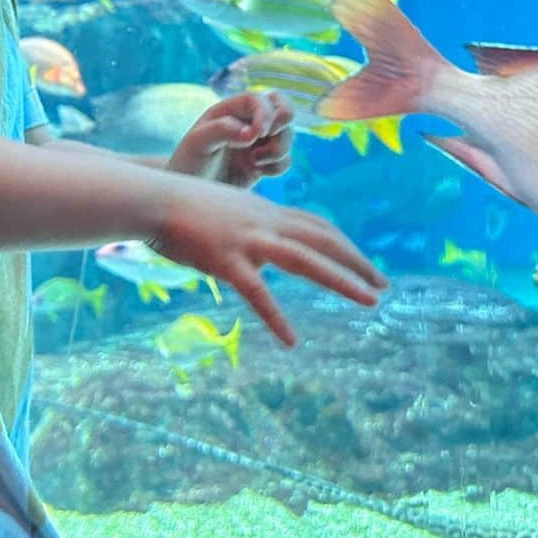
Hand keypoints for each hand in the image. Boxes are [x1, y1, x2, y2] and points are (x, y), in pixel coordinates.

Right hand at [149, 169, 388, 347]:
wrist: (152, 196)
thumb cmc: (181, 204)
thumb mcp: (225, 210)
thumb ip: (247, 228)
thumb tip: (257, 254)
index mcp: (265, 211)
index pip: (315, 225)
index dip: (343, 244)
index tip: (364, 261)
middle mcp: (265, 222)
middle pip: (322, 239)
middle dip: (357, 262)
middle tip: (384, 285)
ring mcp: (248, 240)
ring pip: (306, 259)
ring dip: (342, 280)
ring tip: (371, 302)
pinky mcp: (226, 260)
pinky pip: (257, 293)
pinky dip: (276, 317)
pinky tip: (291, 341)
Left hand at [168, 90, 294, 187]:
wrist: (190, 196)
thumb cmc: (188, 163)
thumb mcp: (197, 143)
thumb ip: (221, 130)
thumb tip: (251, 133)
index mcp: (230, 110)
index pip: (259, 99)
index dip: (265, 112)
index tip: (258, 134)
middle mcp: (247, 123)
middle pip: (283, 107)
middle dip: (284, 119)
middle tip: (268, 135)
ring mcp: (257, 143)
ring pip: (288, 135)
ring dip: (278, 148)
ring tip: (254, 161)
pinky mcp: (263, 164)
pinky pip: (285, 160)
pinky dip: (277, 166)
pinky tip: (257, 172)